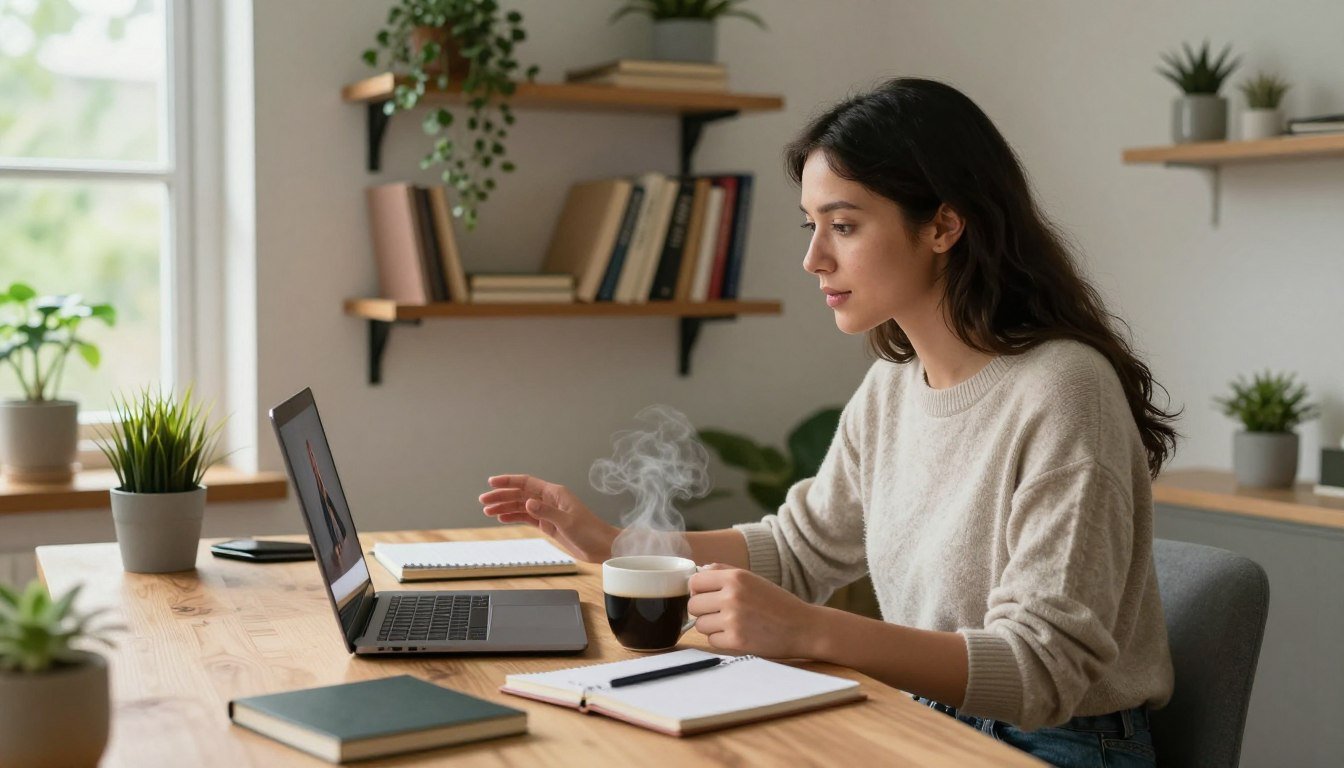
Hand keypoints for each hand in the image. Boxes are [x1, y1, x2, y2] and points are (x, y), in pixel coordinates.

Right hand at [478, 474, 617, 562]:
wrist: (602, 546)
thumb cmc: (591, 532)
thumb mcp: (568, 522)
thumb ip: (547, 513)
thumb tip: (527, 503)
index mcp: (555, 494)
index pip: (527, 482)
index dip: (508, 481)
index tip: (491, 482)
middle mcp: (550, 500)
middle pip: (520, 494)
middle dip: (501, 496)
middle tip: (483, 501)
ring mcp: (548, 512)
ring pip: (521, 506)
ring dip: (504, 507)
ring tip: (487, 511)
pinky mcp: (549, 524)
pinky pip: (527, 518)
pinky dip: (514, 517)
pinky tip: (502, 518)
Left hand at [687, 564, 824, 658]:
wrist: (803, 627)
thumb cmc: (777, 603)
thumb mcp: (753, 579)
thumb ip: (724, 572)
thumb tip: (698, 572)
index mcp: (735, 577)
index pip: (695, 581)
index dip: (697, 590)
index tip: (706, 596)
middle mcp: (732, 596)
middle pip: (693, 605)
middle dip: (703, 610)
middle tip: (720, 613)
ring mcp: (733, 619)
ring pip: (699, 624)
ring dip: (711, 626)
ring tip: (731, 624)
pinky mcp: (736, 641)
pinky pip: (712, 640)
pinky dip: (721, 640)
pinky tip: (738, 635)